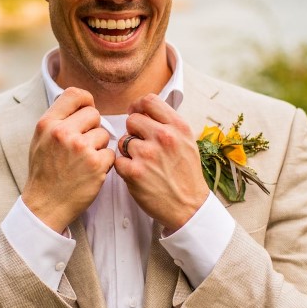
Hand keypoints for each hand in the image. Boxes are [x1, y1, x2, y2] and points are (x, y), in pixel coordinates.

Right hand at [23, 88, 113, 232]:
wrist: (45, 205)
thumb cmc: (44, 172)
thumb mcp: (40, 140)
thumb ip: (57, 120)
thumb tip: (80, 103)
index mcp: (48, 124)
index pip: (74, 94)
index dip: (85, 101)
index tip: (87, 110)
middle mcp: (63, 133)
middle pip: (94, 114)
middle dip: (93, 127)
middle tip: (83, 144)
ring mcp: (81, 148)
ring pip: (104, 134)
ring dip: (99, 146)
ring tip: (84, 161)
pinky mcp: (96, 165)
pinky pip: (111, 153)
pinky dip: (105, 162)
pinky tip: (91, 171)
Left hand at [114, 94, 207, 231]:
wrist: (188, 206)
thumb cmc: (186, 175)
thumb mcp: (187, 141)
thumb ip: (168, 124)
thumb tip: (144, 109)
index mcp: (178, 126)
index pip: (149, 101)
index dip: (138, 106)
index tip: (136, 114)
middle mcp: (163, 136)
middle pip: (132, 120)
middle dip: (133, 132)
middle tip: (142, 146)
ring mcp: (147, 154)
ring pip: (123, 141)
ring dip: (128, 152)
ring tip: (143, 164)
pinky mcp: (134, 172)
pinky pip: (118, 160)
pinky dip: (124, 167)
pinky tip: (138, 174)